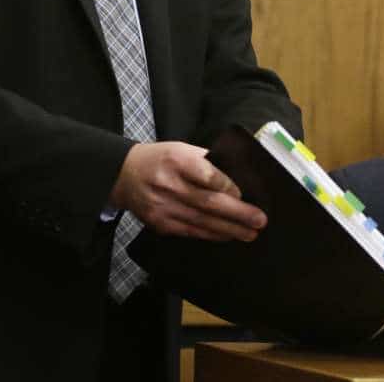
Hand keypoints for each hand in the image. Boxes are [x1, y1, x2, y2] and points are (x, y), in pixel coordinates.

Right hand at [110, 141, 266, 241]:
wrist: (124, 175)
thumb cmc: (161, 159)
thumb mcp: (182, 149)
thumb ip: (207, 162)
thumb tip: (238, 179)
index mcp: (176, 160)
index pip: (206, 175)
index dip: (227, 186)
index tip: (244, 194)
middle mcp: (169, 184)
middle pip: (208, 202)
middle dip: (237, 213)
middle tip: (259, 220)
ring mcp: (163, 207)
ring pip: (202, 221)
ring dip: (229, 229)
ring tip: (250, 233)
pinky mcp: (160, 223)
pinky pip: (191, 231)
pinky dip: (211, 235)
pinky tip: (228, 236)